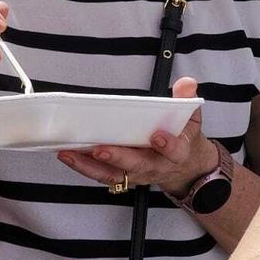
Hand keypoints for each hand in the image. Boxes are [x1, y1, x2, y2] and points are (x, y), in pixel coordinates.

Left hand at [58, 77, 217, 195]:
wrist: (184, 169)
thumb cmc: (183, 139)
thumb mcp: (191, 118)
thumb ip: (186, 100)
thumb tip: (186, 83)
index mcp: (177, 153)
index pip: (175, 151)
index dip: (168, 145)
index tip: (157, 136)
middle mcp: (156, 167)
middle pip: (137, 165)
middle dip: (118, 157)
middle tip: (100, 149)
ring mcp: (137, 174)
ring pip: (113, 174)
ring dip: (89, 166)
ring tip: (69, 153)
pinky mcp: (123, 177)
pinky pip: (102, 175)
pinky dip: (84, 167)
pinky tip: (68, 155)